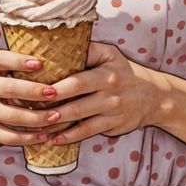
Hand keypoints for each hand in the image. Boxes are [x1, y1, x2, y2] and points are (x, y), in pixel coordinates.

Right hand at [0, 49, 70, 149]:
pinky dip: (28, 138)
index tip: (40, 63)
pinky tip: (44, 135)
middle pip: (8, 88)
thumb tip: (59, 58)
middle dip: (33, 91)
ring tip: (56, 117)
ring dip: (36, 118)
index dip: (19, 61)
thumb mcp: (0, 72)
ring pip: (10, 115)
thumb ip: (20, 66)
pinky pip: (8, 136)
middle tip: (54, 93)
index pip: (0, 59)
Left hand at [36, 41, 160, 147]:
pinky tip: (54, 139)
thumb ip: (87, 50)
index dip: (59, 87)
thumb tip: (57, 45)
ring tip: (37, 126)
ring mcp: (112, 111)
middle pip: (78, 101)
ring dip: (58, 124)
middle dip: (54, 107)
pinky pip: (89, 132)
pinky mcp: (113, 126)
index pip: (79, 80)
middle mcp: (111, 92)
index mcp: (107, 73)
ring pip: (81, 119)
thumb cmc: (123, 72)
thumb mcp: (110, 55)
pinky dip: (71, 137)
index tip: (38, 90)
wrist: (154, 97)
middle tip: (32, 110)